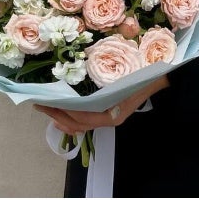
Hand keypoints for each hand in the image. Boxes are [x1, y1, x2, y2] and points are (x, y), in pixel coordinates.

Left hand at [33, 75, 169, 134]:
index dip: (63, 111)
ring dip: (62, 117)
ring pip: (80, 124)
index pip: (81, 118)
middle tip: (39, 105)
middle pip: (78, 124)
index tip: (47, 102)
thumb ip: (104, 85)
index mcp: (112, 115)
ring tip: (48, 108)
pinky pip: (86, 119)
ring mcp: (108, 117)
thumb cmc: (141, 75)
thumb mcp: (122, 79)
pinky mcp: (107, 112)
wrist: (159, 77)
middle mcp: (109, 119)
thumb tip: (79, 81)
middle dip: (57, 116)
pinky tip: (63, 109)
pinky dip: (72, 116)